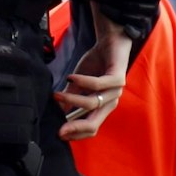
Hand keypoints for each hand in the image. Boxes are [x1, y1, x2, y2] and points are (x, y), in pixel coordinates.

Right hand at [56, 3, 133, 141]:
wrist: (111, 41)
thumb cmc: (96, 63)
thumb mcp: (78, 83)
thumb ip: (70, 97)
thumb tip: (58, 111)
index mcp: (102, 107)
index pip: (91, 128)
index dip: (75, 133)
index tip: (58, 133)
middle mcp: (111, 102)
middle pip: (94, 123)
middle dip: (75, 128)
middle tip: (59, 129)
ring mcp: (115, 92)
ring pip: (92, 103)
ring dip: (72, 100)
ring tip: (57, 95)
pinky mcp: (118, 78)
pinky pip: (98, 84)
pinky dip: (82, 82)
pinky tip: (70, 78)